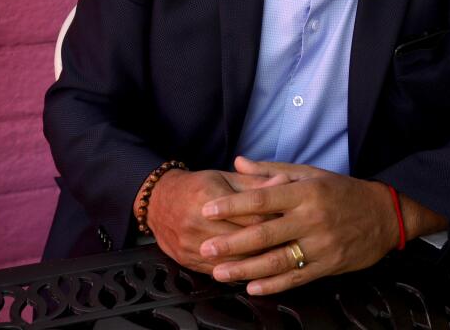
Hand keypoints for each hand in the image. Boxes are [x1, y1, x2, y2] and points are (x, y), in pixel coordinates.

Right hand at [143, 168, 286, 273]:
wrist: (157, 201)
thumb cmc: (195, 187)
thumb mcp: (224, 178)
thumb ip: (255, 183)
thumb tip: (285, 183)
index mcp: (209, 197)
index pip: (252, 216)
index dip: (275, 221)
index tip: (292, 223)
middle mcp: (197, 223)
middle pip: (244, 241)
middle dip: (270, 244)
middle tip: (291, 244)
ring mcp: (191, 244)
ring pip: (234, 261)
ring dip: (257, 263)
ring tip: (277, 260)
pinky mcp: (187, 260)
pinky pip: (219, 272)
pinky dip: (238, 272)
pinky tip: (253, 270)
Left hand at [199, 157, 446, 294]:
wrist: (385, 214)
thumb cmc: (342, 191)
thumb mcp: (310, 173)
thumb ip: (272, 171)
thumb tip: (239, 161)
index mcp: (304, 192)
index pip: (262, 198)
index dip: (233, 205)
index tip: (208, 209)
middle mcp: (311, 218)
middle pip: (265, 233)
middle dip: (232, 243)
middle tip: (206, 248)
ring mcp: (321, 244)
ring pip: (278, 260)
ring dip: (246, 269)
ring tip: (220, 273)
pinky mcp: (329, 265)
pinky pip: (297, 278)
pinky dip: (274, 285)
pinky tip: (252, 287)